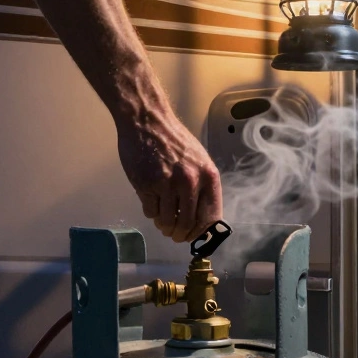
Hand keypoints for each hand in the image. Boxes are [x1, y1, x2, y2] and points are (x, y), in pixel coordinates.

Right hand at [116, 111, 222, 242]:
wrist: (147, 120)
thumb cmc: (173, 139)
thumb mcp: (198, 160)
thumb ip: (202, 186)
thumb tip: (201, 218)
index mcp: (208, 176)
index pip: (211, 218)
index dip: (202, 233)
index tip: (195, 237)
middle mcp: (191, 182)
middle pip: (187, 224)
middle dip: (180, 234)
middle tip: (174, 234)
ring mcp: (168, 184)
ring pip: (167, 221)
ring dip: (164, 226)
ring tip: (162, 221)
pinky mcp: (147, 185)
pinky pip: (150, 212)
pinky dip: (151, 212)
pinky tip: (151, 201)